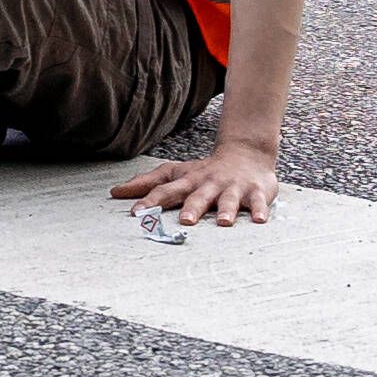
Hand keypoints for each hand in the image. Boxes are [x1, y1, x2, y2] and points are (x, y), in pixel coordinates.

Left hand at [113, 133, 283, 227]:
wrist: (246, 153)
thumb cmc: (206, 171)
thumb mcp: (177, 173)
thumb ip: (148, 183)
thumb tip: (115, 192)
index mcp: (189, 182)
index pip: (166, 191)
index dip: (151, 201)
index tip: (136, 212)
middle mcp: (210, 185)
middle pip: (198, 196)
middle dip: (192, 208)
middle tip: (185, 221)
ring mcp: (233, 188)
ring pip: (229, 200)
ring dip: (227, 210)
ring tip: (224, 223)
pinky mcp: (256, 192)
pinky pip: (259, 202)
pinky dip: (261, 211)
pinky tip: (260, 221)